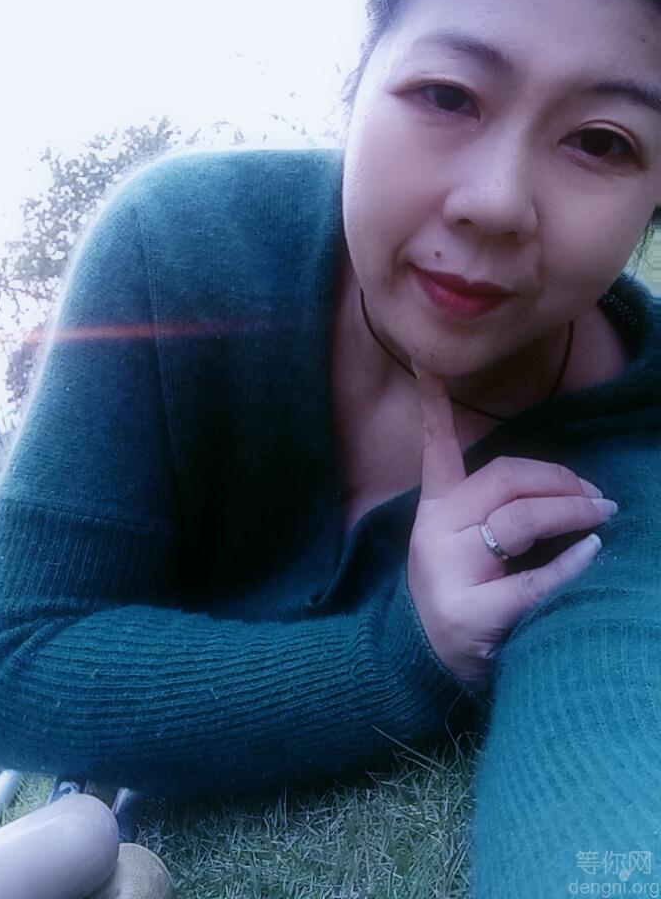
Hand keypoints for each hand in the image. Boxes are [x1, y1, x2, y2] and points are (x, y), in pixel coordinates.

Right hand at [406, 362, 616, 692]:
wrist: (425, 669)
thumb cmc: (461, 597)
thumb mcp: (463, 546)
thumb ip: (494, 511)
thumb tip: (561, 485)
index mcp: (434, 512)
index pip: (436, 450)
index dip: (433, 405)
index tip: (428, 360)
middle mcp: (435, 533)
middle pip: (503, 480)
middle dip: (558, 479)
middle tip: (597, 494)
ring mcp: (448, 571)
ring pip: (518, 519)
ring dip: (571, 510)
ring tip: (603, 513)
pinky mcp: (469, 613)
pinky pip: (530, 579)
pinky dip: (569, 563)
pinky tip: (593, 552)